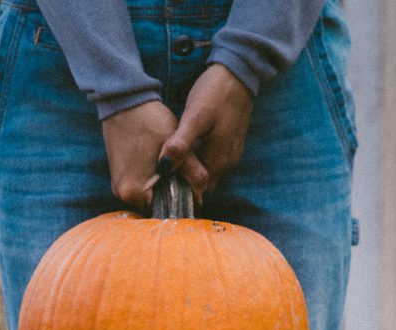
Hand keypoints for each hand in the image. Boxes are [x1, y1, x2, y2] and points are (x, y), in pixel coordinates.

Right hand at [102, 101, 207, 209]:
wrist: (124, 103)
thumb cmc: (149, 121)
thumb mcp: (173, 144)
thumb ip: (190, 169)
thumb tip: (204, 191)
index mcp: (134, 190)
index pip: (165, 208)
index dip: (181, 199)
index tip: (192, 188)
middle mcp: (122, 194)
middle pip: (156, 204)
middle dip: (172, 193)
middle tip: (185, 175)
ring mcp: (119, 186)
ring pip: (149, 195)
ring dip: (163, 186)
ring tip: (174, 168)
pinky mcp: (119, 177)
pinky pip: (141, 187)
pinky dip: (153, 180)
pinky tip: (162, 165)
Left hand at [161, 64, 253, 193]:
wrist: (238, 72)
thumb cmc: (215, 93)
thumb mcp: (195, 117)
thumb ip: (181, 144)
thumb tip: (164, 168)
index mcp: (218, 161)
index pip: (197, 191)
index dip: (179, 191)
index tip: (159, 188)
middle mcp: (227, 162)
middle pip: (202, 184)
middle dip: (183, 183)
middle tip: (158, 178)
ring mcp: (230, 153)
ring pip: (207, 172)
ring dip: (190, 172)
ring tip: (167, 165)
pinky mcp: (229, 143)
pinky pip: (211, 160)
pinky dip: (197, 161)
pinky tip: (183, 151)